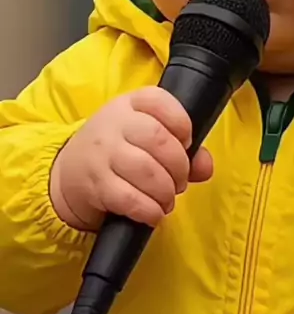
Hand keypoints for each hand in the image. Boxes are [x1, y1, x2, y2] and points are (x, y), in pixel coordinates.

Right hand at [49, 87, 212, 230]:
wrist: (67, 174)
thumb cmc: (116, 150)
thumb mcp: (143, 137)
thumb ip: (180, 147)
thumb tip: (206, 166)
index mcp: (130, 104)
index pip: (159, 100)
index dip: (181, 122)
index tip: (187, 142)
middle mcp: (114, 123)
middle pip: (158, 139)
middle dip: (179, 166)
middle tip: (180, 181)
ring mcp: (102, 153)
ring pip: (147, 170)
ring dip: (166, 191)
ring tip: (167, 199)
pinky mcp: (95, 184)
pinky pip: (130, 198)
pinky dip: (149, 210)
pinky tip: (154, 213)